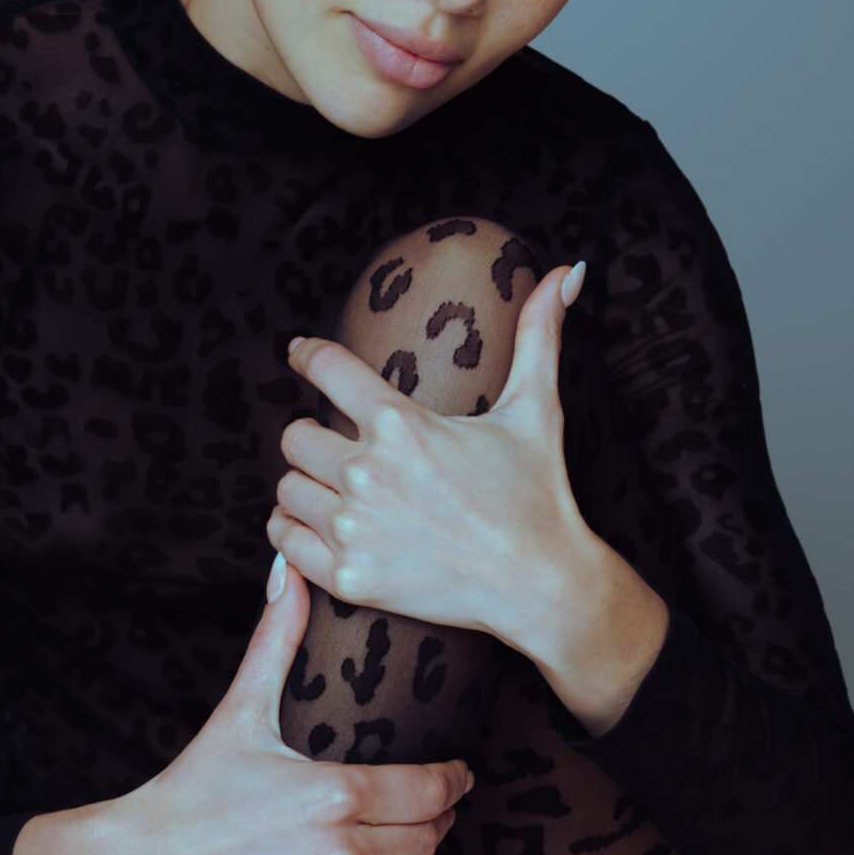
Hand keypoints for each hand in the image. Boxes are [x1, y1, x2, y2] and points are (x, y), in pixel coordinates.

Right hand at [12, 560, 472, 854]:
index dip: (453, 781)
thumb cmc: (192, 789)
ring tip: (409, 839)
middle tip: (434, 803)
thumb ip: (276, 641)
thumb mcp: (239, 712)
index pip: (430, 791)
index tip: (457, 773)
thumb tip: (287, 574)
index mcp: (333, 796)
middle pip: (428, 838)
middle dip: (438, 818)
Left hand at [269, 262, 667, 733]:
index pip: (326, 367)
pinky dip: (293, 532)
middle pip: (294, 436)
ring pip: (286, 489)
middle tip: (335, 444)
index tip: (299, 353)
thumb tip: (569, 271)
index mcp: (402, 424)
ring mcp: (355, 529)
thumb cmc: (538, 494)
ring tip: (333, 489)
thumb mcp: (536, 409)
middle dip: (312, 435)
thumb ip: (539, 335)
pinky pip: (283, 542)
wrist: (540, 583)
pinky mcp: (349, 577)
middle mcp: (368, 473)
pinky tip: (320, 527)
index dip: (306, 354)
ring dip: (304, 485)